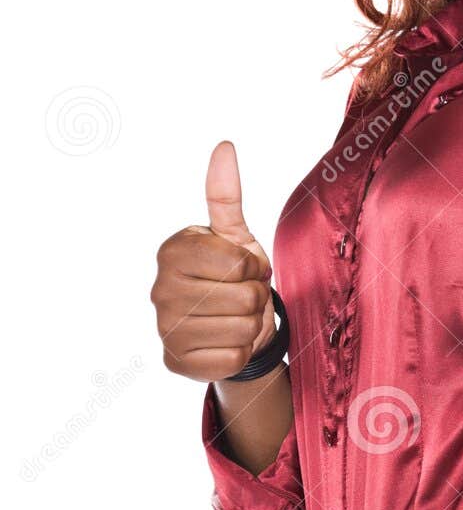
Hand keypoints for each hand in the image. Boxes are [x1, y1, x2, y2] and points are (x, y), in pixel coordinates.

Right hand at [150, 140, 276, 382]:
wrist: (229, 324)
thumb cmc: (232, 274)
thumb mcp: (234, 235)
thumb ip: (226, 195)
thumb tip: (224, 147)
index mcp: (172, 252)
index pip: (239, 263)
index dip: (255, 267)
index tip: (244, 268)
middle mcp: (159, 290)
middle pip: (244, 298)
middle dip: (255, 297)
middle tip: (241, 295)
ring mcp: (164, 328)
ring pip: (241, 330)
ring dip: (250, 325)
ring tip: (235, 317)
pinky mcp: (175, 362)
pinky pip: (232, 358)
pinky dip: (239, 352)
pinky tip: (225, 342)